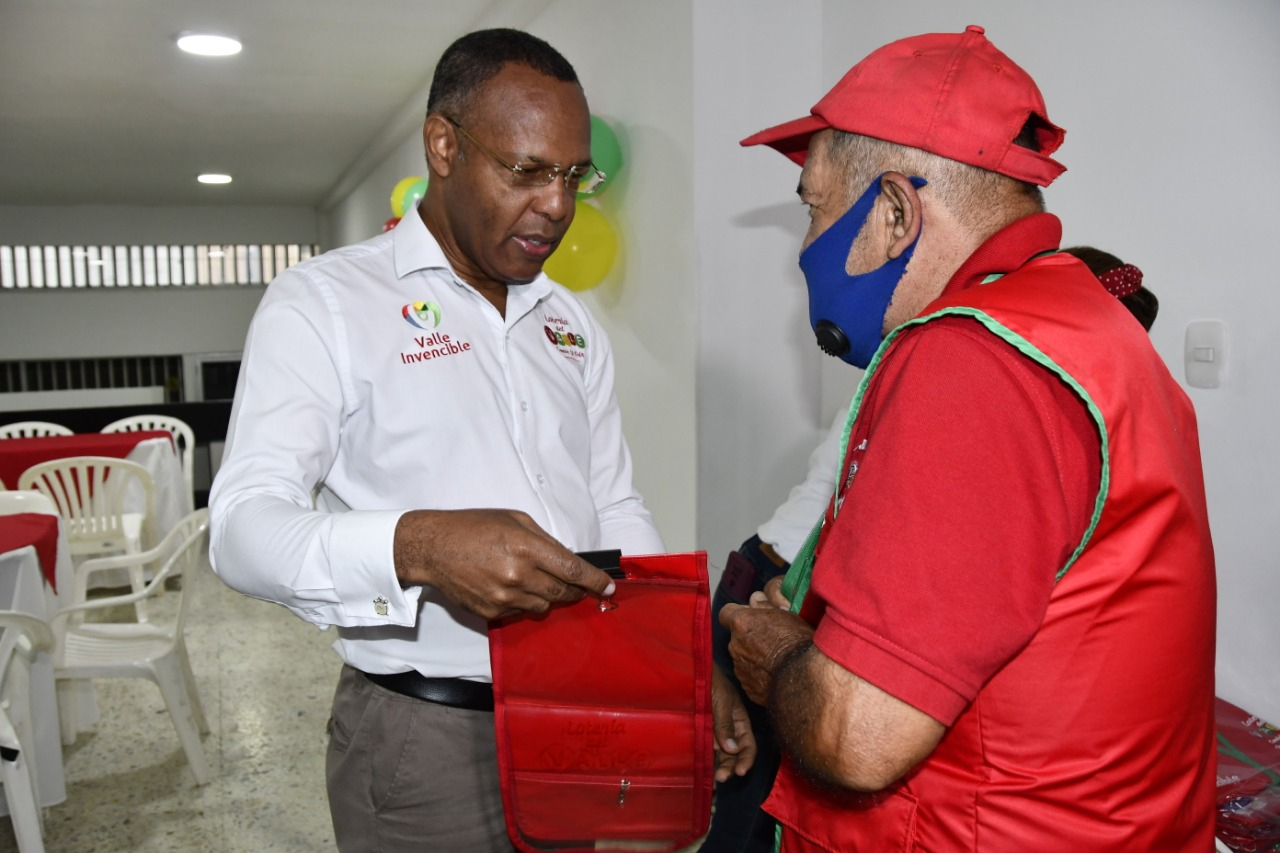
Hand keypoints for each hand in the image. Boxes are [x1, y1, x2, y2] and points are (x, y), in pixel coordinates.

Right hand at [393, 508, 614, 619]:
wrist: (434, 549)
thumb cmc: (473, 527)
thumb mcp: (515, 520)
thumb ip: (545, 541)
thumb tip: (568, 559)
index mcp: (527, 548)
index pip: (573, 570)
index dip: (595, 581)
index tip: (608, 588)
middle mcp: (518, 575)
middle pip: (563, 593)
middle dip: (575, 591)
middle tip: (576, 586)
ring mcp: (504, 597)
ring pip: (544, 606)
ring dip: (548, 596)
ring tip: (533, 580)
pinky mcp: (491, 612)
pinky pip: (521, 612)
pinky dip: (524, 602)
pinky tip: (510, 586)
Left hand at [711, 664, 756, 781]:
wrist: (691, 670)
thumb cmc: (711, 681)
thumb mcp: (722, 700)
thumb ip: (726, 724)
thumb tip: (733, 749)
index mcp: (740, 719)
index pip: (748, 743)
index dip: (747, 758)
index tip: (740, 770)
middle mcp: (729, 728)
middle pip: (734, 752)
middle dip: (731, 765)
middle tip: (722, 776)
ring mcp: (714, 731)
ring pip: (720, 754)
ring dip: (719, 766)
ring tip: (715, 777)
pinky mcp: (700, 731)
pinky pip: (706, 748)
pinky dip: (707, 759)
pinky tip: (704, 769)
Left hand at [719, 590, 813, 705]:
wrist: (804, 678)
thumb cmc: (798, 642)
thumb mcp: (786, 614)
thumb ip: (765, 606)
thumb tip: (755, 600)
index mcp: (741, 622)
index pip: (726, 613)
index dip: (738, 615)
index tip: (750, 619)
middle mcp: (735, 645)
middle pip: (736, 638)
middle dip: (749, 638)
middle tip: (771, 640)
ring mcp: (739, 668)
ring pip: (743, 659)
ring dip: (754, 658)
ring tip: (777, 661)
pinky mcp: (748, 688)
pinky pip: (750, 678)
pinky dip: (760, 676)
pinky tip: (776, 676)